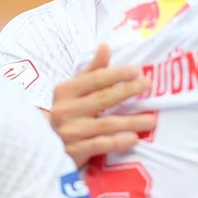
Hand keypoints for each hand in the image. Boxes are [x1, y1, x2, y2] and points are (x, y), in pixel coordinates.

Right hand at [50, 44, 155, 166]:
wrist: (45, 144)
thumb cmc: (67, 111)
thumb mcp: (74, 89)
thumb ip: (92, 70)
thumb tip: (105, 46)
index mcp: (65, 91)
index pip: (95, 79)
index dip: (116, 74)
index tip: (136, 70)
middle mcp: (66, 110)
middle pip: (103, 99)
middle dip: (127, 91)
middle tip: (148, 86)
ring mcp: (70, 132)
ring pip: (106, 124)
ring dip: (131, 121)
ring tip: (152, 119)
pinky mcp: (74, 151)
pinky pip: (101, 145)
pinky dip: (118, 142)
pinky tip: (134, 138)